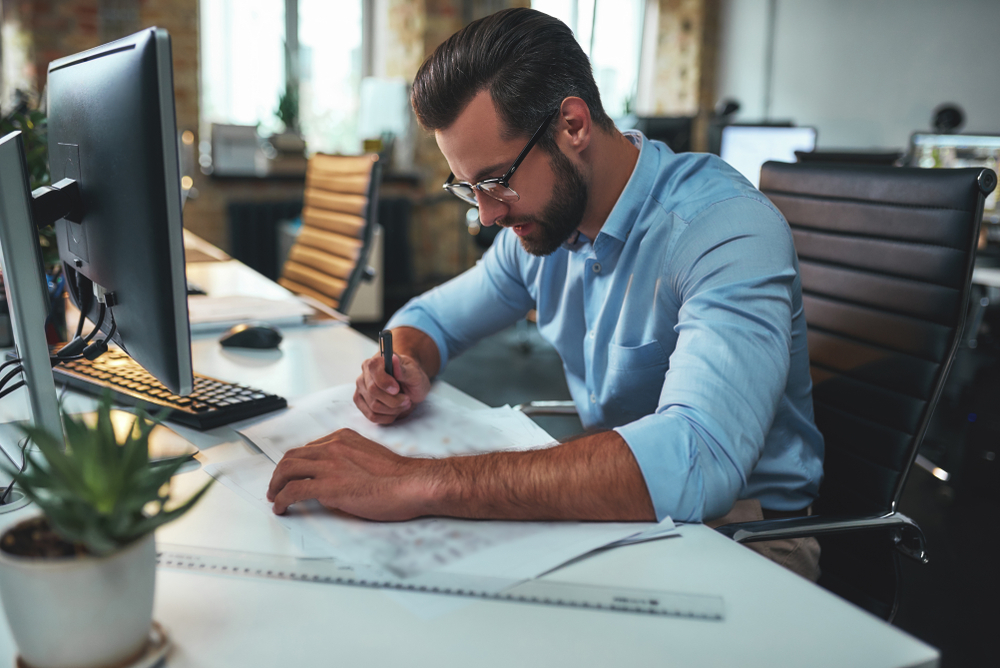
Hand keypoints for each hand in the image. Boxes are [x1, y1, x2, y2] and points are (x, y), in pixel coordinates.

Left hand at [266, 428, 436, 520]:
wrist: (411, 484)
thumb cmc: (399, 476)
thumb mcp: (369, 457)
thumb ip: (348, 461)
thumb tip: (335, 478)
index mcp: (343, 438)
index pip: (308, 448)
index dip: (296, 463)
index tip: (293, 474)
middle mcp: (332, 447)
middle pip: (292, 456)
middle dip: (279, 473)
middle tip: (276, 486)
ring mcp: (328, 465)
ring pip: (287, 470)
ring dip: (276, 485)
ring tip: (274, 497)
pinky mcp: (328, 486)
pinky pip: (293, 491)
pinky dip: (281, 499)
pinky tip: (281, 507)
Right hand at [354, 351, 430, 424]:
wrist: (410, 387)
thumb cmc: (412, 377)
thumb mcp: (415, 374)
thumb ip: (403, 369)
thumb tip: (393, 359)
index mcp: (378, 360)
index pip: (372, 367)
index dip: (384, 381)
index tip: (397, 389)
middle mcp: (365, 373)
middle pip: (373, 391)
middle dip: (393, 400)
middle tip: (407, 399)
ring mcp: (361, 388)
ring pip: (373, 406)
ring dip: (393, 409)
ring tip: (403, 404)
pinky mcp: (361, 401)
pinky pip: (371, 416)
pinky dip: (387, 417)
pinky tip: (395, 411)